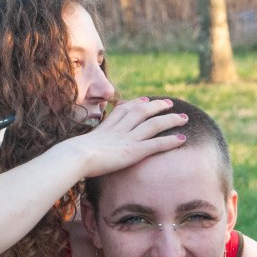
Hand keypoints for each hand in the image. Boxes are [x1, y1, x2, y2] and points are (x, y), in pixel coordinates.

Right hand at [66, 98, 186, 178]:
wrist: (74, 156)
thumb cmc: (72, 155)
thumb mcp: (78, 144)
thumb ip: (86, 143)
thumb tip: (78, 148)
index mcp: (107, 126)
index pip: (125, 109)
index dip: (137, 103)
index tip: (146, 100)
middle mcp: (120, 129)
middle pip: (142, 111)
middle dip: (158, 106)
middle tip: (170, 103)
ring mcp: (128, 139)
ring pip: (154, 124)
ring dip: (170, 120)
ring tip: (184, 118)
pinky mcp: (133, 151)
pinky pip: (156, 144)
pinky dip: (170, 141)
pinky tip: (182, 139)